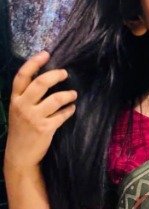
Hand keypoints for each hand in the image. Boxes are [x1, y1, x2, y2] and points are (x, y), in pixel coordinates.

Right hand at [4, 51, 77, 171]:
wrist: (19, 155)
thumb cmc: (21, 130)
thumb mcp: (18, 110)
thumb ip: (27, 96)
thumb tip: (46, 78)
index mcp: (14, 99)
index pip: (22, 76)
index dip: (34, 63)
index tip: (46, 54)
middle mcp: (22, 106)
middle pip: (41, 83)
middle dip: (56, 75)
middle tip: (65, 73)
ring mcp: (33, 117)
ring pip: (55, 99)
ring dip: (68, 94)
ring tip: (73, 94)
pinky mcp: (45, 128)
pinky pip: (62, 115)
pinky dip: (69, 110)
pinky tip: (72, 109)